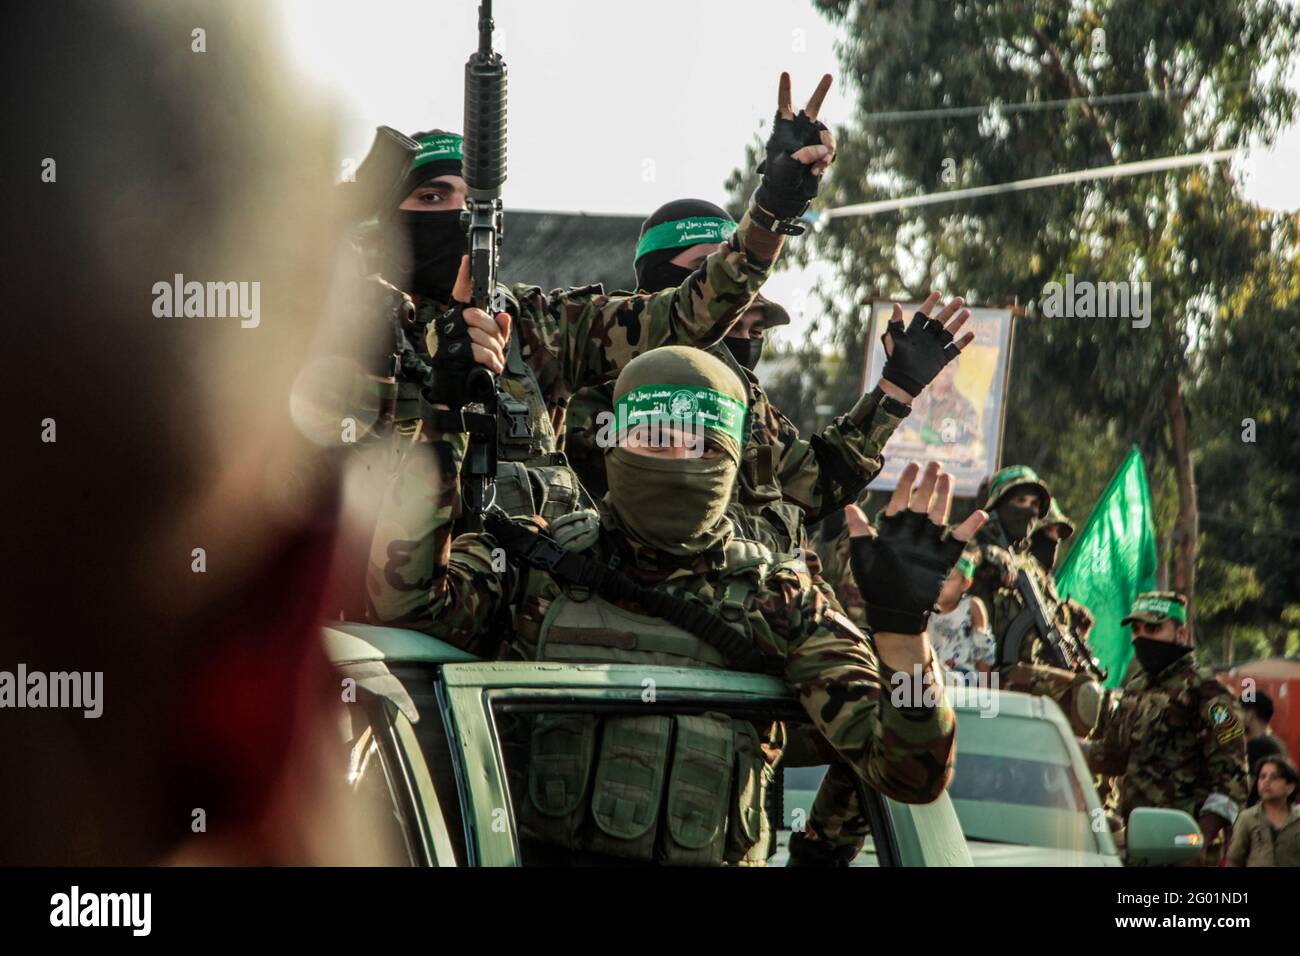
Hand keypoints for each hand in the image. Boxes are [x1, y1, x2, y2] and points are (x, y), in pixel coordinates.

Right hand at [425, 256, 510, 407]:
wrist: (455, 392)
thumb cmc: (471, 367)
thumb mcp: (490, 346)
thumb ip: (499, 331)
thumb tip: (504, 316)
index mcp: (456, 320)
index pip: (460, 294)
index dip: (463, 277)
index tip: (467, 259)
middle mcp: (447, 326)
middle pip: (475, 315)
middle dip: (493, 332)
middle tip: (497, 346)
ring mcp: (445, 340)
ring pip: (479, 334)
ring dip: (494, 350)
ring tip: (495, 361)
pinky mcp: (448, 355)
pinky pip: (477, 351)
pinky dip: (491, 360)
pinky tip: (493, 367)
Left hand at [753, 72, 835, 218]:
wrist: (789, 194)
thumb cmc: (780, 178)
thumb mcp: (786, 165)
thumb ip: (803, 154)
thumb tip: (823, 149)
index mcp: (783, 129)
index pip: (784, 106)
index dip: (785, 90)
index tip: (785, 73)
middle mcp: (799, 130)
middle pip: (812, 107)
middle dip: (821, 91)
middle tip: (829, 75)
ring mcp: (812, 139)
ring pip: (827, 133)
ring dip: (827, 146)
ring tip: (819, 164)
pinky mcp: (822, 151)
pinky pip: (830, 149)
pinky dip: (827, 159)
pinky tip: (817, 170)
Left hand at [846, 461, 986, 635]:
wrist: (894, 612)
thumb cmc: (874, 585)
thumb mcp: (862, 557)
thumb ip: (859, 532)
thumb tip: (849, 507)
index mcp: (891, 531)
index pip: (899, 501)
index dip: (906, 484)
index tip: (913, 465)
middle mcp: (911, 534)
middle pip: (921, 503)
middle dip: (927, 484)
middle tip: (935, 464)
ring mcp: (928, 545)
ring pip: (938, 516)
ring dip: (943, 498)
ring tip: (947, 478)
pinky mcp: (942, 559)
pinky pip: (958, 541)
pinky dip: (969, 528)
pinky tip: (979, 514)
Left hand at [879, 293, 973, 397]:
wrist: (902, 381)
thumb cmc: (895, 360)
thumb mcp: (894, 340)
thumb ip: (895, 323)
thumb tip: (896, 305)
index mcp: (915, 332)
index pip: (924, 313)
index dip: (930, 303)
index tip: (938, 293)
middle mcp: (926, 337)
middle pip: (940, 320)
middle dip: (950, 309)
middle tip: (960, 299)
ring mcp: (935, 347)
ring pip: (950, 331)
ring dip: (959, 322)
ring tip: (967, 312)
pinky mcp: (942, 359)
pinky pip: (955, 348)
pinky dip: (963, 342)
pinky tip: (971, 334)